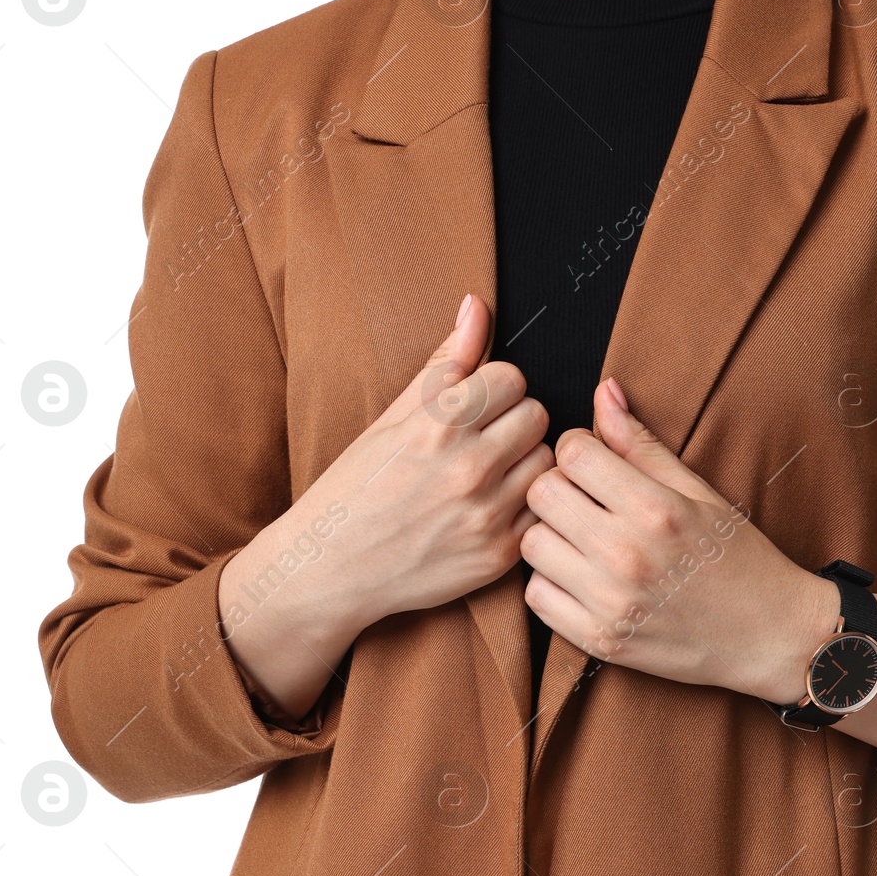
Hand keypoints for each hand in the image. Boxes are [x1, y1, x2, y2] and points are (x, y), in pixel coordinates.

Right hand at [218, 294, 552, 720]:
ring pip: (547, 462)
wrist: (329, 569)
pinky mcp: (498, 554)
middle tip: (484, 440)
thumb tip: (477, 306)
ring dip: (525, 462)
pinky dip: (524, 505)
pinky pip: (542, 510)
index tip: (476, 406)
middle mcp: (468, 467)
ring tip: (489, 474)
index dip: (494, 389)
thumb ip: (444, 363)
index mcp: (437, 424)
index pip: (512, 378)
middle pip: (537, 416)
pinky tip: (492, 507)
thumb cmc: (355, 488)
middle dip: (514, 421)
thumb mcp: (390, 418)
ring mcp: (487, 514)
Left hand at [521, 378, 837, 702]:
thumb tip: (603, 390)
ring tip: (583, 541)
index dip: (579, 450)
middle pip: (542, 494)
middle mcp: (628, 555)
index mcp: (656, 509)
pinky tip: (581, 578)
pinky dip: (550, 583)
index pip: (572, 453)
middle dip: (559, 488)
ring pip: (531, 544)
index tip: (595, 464)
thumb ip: (642, 445)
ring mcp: (610, 602)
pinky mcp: (599, 640)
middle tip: (585, 502)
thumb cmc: (737, 558)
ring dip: (550, 536)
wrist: (769, 635)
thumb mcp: (699, 492)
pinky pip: (536, 597)